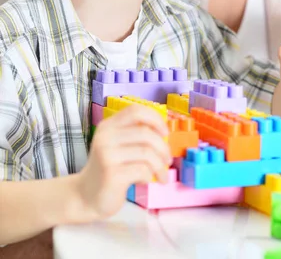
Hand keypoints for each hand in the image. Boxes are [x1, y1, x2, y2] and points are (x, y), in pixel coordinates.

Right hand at [75, 104, 170, 220]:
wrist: (85, 197)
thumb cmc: (108, 170)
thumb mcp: (117, 146)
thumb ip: (134, 135)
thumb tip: (164, 131)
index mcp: (108, 126)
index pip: (135, 111)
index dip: (155, 119)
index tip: (165, 133)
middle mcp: (105, 137)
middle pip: (146, 133)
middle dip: (163, 148)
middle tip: (167, 161)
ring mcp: (107, 155)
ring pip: (147, 153)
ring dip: (160, 166)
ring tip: (161, 176)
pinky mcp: (111, 175)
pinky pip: (142, 170)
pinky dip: (150, 176)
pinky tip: (145, 181)